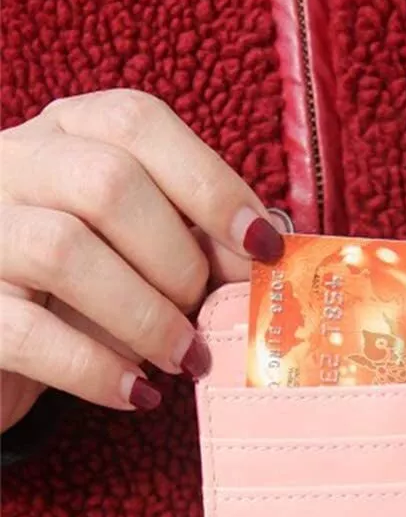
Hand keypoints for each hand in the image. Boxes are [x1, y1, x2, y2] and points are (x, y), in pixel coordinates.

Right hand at [0, 89, 284, 432]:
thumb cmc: (87, 294)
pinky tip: (137, 393)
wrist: (1, 346)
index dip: (211, 185)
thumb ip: (196, 238)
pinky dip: (97, 369)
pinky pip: (28, 332)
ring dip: (148, 316)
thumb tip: (269, 247)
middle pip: (107, 183)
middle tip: (206, 313)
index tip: (263, 247)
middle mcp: (8, 165)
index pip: (136, 123)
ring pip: (63, 250)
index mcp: (64, 135)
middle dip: (179, 261)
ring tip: (186, 359)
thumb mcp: (143, 252)